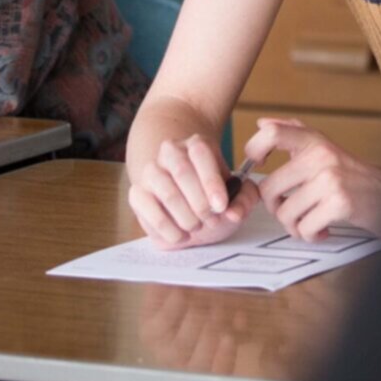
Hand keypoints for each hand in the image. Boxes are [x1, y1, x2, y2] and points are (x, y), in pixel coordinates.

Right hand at [128, 132, 259, 248]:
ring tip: (197, 227)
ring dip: (185, 216)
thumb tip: (233, 213)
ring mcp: (151, 171)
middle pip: (182, 171)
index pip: (200, 153)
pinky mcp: (137, 192)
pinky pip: (146, 208)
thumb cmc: (213, 196)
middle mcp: (170, 152)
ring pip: (166, 192)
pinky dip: (166, 226)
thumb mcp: (236, 194)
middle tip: (211, 220)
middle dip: (200, 202)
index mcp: (197, 144)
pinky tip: (180, 235)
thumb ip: (244, 200)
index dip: (211, 181)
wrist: (188, 202)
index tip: (221, 206)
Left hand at [243, 117, 380, 241]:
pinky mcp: (339, 203)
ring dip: (295, 226)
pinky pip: (305, 228)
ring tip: (310, 221)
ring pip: (285, 213)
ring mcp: (330, 179)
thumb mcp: (324, 147)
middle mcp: (321, 156)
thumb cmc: (351, 176)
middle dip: (277, 208)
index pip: (272, 134)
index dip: (254, 150)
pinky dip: (311, 235)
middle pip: (269, 188)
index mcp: (314, 141)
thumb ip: (292, 133)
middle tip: (293, 210)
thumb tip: (262, 123)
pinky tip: (322, 229)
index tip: (259, 164)